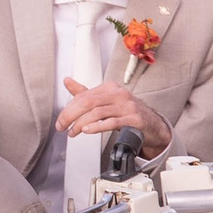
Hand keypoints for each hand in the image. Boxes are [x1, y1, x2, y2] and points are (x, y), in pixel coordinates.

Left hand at [57, 76, 171, 159]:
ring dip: (81, 124)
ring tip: (73, 132)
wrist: (152, 125)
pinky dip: (97, 127)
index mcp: (110, 88)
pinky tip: (88, 130)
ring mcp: (127, 106)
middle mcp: (118, 94)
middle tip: (62, 127)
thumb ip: (85, 93)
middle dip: (71, 116)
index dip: (68, 109)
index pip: (83, 96)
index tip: (61, 121)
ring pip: (98, 112)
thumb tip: (67, 81)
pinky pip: (112, 122)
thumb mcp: (105, 101)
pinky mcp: (134, 119)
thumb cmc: (127, 112)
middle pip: (88, 102)